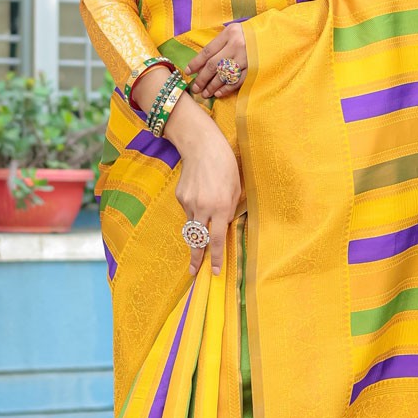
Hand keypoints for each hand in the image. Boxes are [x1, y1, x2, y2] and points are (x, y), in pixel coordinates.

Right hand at [174, 125, 240, 276]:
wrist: (201, 146)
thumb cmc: (226, 165)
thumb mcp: (237, 187)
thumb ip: (231, 209)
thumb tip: (225, 224)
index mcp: (221, 207)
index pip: (216, 240)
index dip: (215, 257)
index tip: (213, 271)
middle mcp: (204, 208)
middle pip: (198, 240)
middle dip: (196, 257)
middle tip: (194, 271)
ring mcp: (189, 203)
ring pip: (193, 225)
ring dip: (197, 230)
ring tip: (202, 220)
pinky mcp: (180, 196)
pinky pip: (188, 210)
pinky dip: (194, 209)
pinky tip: (200, 193)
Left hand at [184, 22, 247, 98]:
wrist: (275, 36)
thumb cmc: (251, 33)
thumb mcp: (234, 31)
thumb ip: (220, 43)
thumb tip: (202, 61)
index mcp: (229, 33)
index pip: (207, 51)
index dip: (196, 63)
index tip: (188, 71)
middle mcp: (236, 45)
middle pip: (213, 65)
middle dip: (202, 79)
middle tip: (195, 88)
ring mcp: (246, 58)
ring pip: (224, 76)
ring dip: (212, 86)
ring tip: (205, 93)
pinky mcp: (254, 68)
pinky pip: (237, 81)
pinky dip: (227, 89)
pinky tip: (219, 93)